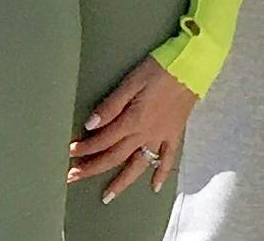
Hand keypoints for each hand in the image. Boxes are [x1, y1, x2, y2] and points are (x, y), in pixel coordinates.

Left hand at [70, 58, 197, 202]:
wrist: (194, 66)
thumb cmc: (161, 69)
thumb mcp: (132, 81)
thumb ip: (111, 104)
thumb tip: (90, 125)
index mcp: (133, 120)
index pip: (103, 139)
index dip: (85, 147)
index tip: (70, 152)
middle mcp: (145, 134)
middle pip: (115, 156)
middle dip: (92, 168)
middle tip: (73, 177)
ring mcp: (161, 137)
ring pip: (138, 165)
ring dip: (122, 182)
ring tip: (107, 197)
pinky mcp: (175, 134)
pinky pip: (168, 159)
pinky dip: (162, 174)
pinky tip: (154, 187)